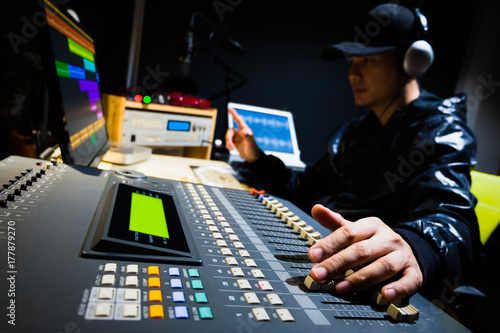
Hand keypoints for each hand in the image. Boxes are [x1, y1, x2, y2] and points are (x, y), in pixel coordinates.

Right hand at [225, 108, 260, 162]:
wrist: (252, 158)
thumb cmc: (253, 150)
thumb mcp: (250, 143)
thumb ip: (246, 136)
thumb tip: (244, 131)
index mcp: (245, 130)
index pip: (239, 120)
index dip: (234, 114)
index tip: (230, 109)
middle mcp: (240, 133)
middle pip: (230, 130)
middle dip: (228, 138)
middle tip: (231, 146)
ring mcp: (237, 138)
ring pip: (228, 137)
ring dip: (228, 142)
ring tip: (231, 149)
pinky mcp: (235, 143)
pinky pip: (228, 142)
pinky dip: (228, 145)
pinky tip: (231, 149)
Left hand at [308, 204, 422, 300]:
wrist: (407, 251)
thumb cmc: (372, 242)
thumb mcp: (355, 230)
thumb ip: (334, 223)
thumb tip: (316, 208)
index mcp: (371, 226)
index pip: (347, 233)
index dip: (329, 244)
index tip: (313, 255)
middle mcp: (388, 239)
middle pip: (361, 251)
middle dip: (337, 264)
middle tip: (318, 276)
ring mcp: (402, 256)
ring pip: (382, 267)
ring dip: (360, 279)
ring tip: (340, 288)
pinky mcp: (414, 273)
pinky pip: (408, 281)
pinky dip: (397, 289)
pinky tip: (383, 295)